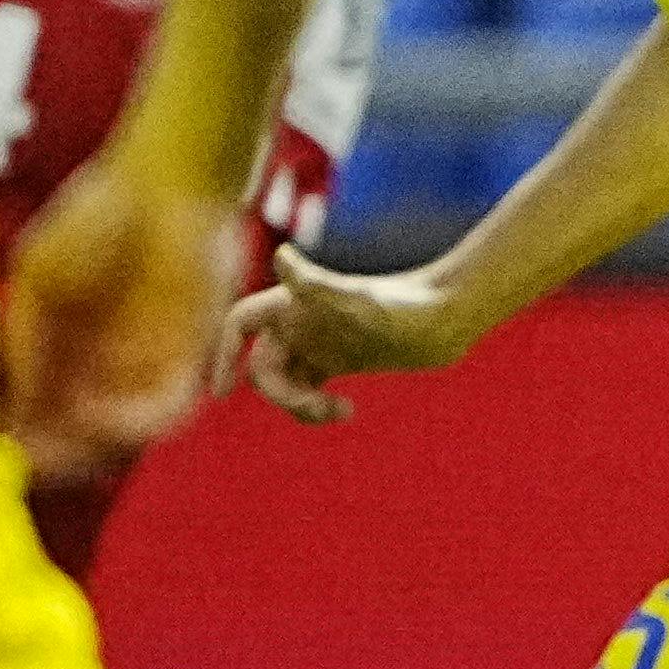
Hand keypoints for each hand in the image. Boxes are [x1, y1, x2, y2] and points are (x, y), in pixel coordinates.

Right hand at [4, 164, 249, 483]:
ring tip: (51, 451)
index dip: (18, 441)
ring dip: (85, 451)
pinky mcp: (190, 356)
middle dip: (52, 460)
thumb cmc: (97, 216)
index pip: (41, 417)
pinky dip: (130, 422)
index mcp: (68, 353)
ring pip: (122, 437)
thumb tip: (14, 403)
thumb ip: (28, 339)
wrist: (166, 179)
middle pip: (81, 441)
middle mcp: (108, 369)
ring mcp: (149, 366)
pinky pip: (164, 407)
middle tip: (21, 466)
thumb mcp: (41, 279)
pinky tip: (93, 416)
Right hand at [225, 243, 475, 425]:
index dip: (223, 353)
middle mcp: (301, 320)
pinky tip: (345, 411)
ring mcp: (319, 341)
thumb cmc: (404, 306)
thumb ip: (318, 284)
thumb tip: (281, 257)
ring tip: (338, 411)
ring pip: (284, 382)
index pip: (239, 324)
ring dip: (299, 405)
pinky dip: (315, 407)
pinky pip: (307, 390)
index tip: (222, 393)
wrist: (447, 317)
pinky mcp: (339, 360)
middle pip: (262, 365)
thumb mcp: (358, 302)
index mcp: (294, 302)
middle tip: (316, 409)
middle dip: (281, 393)